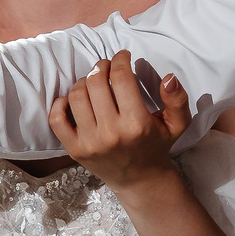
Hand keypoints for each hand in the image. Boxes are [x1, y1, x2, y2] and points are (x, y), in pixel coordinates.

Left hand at [50, 53, 187, 197]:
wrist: (139, 179)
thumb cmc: (157, 145)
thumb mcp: (176, 124)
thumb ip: (177, 100)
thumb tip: (169, 78)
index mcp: (137, 124)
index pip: (121, 78)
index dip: (120, 60)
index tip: (122, 56)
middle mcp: (111, 133)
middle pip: (95, 83)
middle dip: (100, 67)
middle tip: (106, 66)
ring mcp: (90, 142)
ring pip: (76, 96)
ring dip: (83, 81)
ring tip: (93, 82)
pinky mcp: (74, 149)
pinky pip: (56, 120)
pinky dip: (60, 104)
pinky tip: (73, 99)